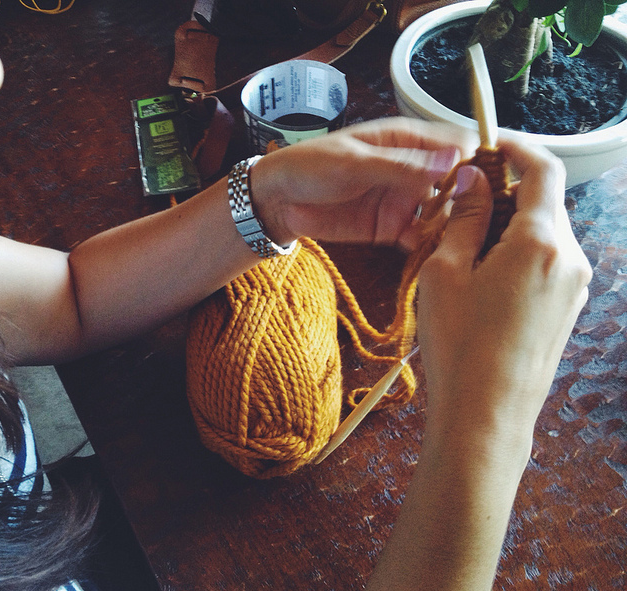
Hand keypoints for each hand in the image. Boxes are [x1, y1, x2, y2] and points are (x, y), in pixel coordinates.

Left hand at [249, 117, 476, 247]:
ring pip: (444, 214)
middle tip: (498, 225)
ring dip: (459, 228)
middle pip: (459, 183)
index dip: (483, 163)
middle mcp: (414, 170)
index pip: (458, 147)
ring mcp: (405, 200)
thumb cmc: (310, 166)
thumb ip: (402, 165)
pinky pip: (421, 238)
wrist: (277, 201)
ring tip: (479, 246)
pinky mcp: (392, 228)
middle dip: (478, 201)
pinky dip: (434, 247)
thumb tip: (454, 158)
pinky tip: (448, 259)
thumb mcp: (354, 162)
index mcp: (408, 141)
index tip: (504, 184)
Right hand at [417, 139, 591, 440]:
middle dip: (502, 194)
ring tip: (461, 252)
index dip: (515, 148)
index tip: (488, 144)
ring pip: (543, 234)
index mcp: (542, 241)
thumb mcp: (445, 272)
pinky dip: (517, 255)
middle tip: (456, 207)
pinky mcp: (568, 308)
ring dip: (507, 228)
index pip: (543, 170)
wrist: (487, 415)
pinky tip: (482, 280)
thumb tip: (472, 180)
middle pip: (543, 203)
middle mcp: (571, 258)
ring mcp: (574, 286)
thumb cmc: (460, 345)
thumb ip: (463, 217)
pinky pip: (546, 263)